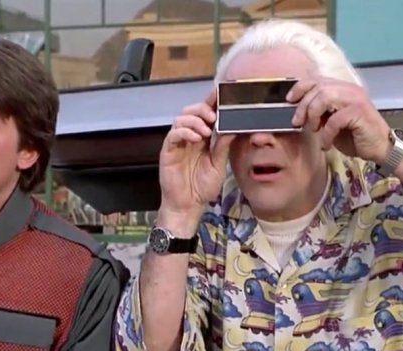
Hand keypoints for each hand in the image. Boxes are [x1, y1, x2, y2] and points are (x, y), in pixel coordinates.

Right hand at [159, 89, 235, 224]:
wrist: (188, 205)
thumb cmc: (202, 187)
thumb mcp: (218, 165)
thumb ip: (223, 146)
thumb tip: (233, 128)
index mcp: (202, 138)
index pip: (206, 115)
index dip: (211, 102)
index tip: (222, 93)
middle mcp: (189, 137)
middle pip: (191, 111)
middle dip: (203, 109)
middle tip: (214, 116)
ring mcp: (178, 143)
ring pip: (181, 119)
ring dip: (195, 120)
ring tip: (207, 130)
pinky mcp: (168, 151)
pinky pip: (173, 134)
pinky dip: (185, 132)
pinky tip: (196, 138)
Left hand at [287, 76, 391, 163]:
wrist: (380, 148)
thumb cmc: (355, 136)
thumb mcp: (331, 122)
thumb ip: (320, 112)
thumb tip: (299, 111)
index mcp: (342, 88)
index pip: (317, 79)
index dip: (300, 87)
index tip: (289, 100)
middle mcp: (349, 89)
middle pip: (318, 87)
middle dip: (303, 106)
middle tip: (298, 122)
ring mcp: (356, 99)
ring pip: (324, 97)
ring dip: (313, 115)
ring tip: (313, 129)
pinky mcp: (360, 112)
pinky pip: (334, 119)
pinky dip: (326, 134)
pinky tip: (326, 144)